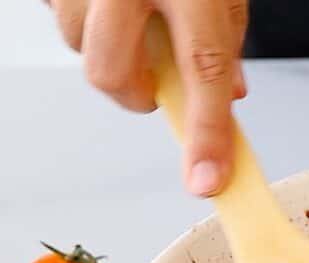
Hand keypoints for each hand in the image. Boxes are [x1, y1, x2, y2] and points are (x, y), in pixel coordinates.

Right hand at [51, 0, 248, 196]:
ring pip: (80, 45)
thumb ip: (224, 41)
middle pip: (111, 72)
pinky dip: (88, 20)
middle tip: (156, 86)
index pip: (204, 72)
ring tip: (136, 21)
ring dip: (111, 53)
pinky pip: (61, 13)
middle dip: (135, 96)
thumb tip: (229, 100)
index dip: (206, 135)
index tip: (205, 181)